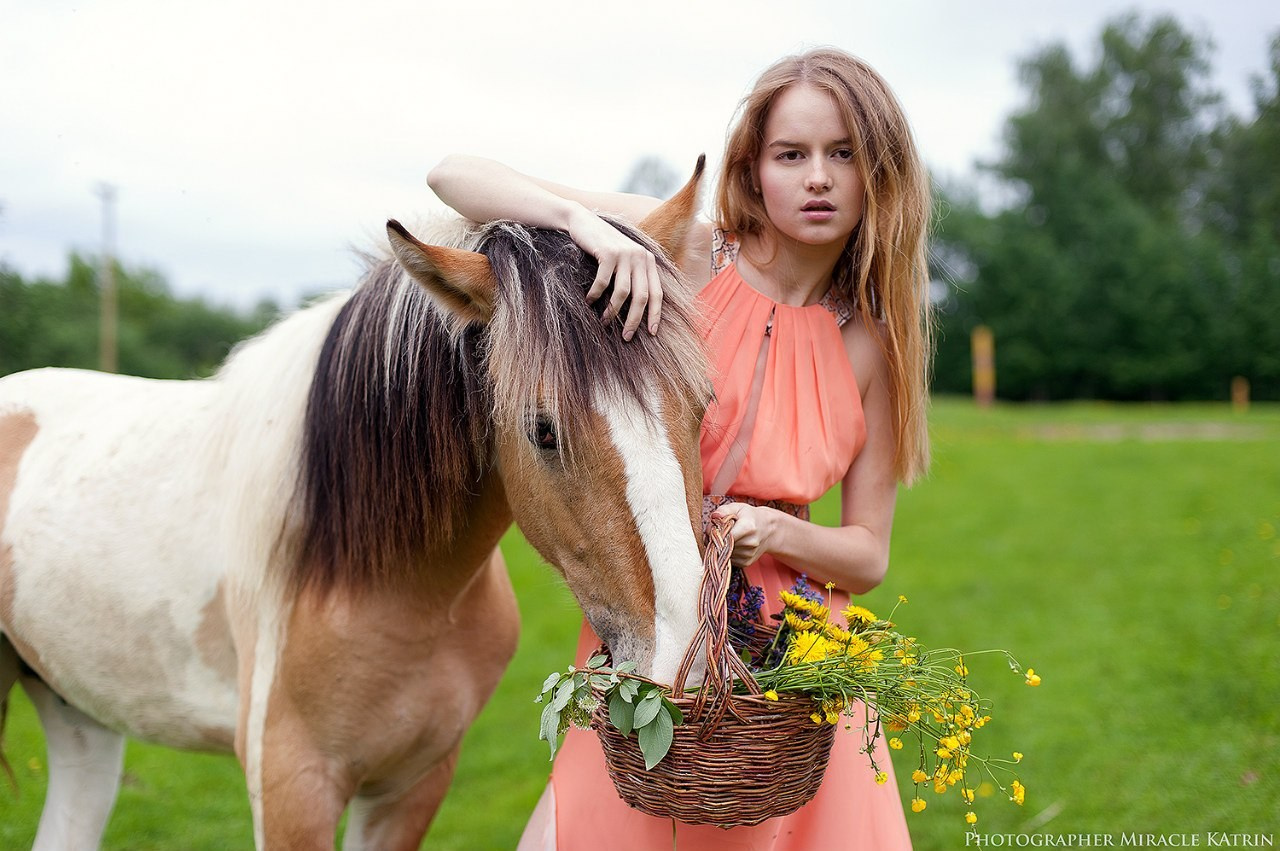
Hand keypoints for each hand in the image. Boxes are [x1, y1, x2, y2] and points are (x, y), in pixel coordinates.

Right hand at [567, 206, 663, 338]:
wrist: (583, 222)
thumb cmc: (603, 248)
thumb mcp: (624, 260)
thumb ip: (633, 277)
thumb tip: (639, 311)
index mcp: (648, 261)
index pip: (657, 293)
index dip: (655, 315)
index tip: (651, 333)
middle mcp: (640, 257)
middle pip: (642, 297)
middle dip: (634, 320)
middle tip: (626, 337)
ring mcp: (624, 254)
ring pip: (622, 292)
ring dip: (612, 311)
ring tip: (604, 321)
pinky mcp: (607, 253)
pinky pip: (603, 283)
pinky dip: (595, 295)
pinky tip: (589, 301)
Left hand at [710, 502, 769, 566]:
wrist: (768, 529)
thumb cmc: (751, 517)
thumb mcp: (738, 508)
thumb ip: (724, 510)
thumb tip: (715, 517)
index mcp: (748, 527)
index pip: (725, 535)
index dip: (715, 532)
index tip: (714, 528)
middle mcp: (750, 543)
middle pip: (723, 544)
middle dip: (717, 539)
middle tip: (720, 532)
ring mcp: (748, 554)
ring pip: (724, 553)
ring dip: (722, 547)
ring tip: (730, 537)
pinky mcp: (746, 562)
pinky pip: (729, 559)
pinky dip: (728, 553)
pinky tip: (734, 545)